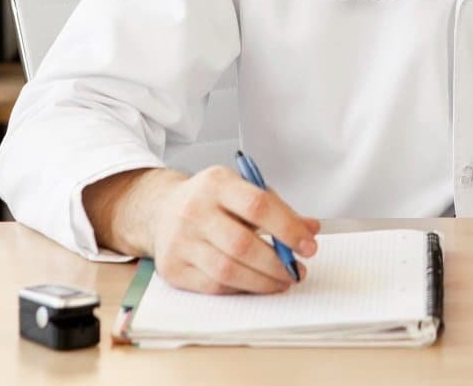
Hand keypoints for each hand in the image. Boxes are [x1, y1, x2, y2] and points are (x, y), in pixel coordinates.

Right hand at [151, 165, 320, 293]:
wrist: (162, 210)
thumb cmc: (212, 200)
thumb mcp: (243, 189)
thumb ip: (278, 208)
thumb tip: (310, 230)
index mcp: (217, 183)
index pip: (258, 205)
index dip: (288, 228)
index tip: (309, 245)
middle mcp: (195, 210)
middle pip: (242, 244)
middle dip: (277, 262)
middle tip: (297, 270)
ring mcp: (180, 241)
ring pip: (228, 270)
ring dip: (263, 281)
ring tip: (283, 281)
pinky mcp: (173, 269)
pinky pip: (213, 286)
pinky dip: (241, 288)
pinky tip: (257, 284)